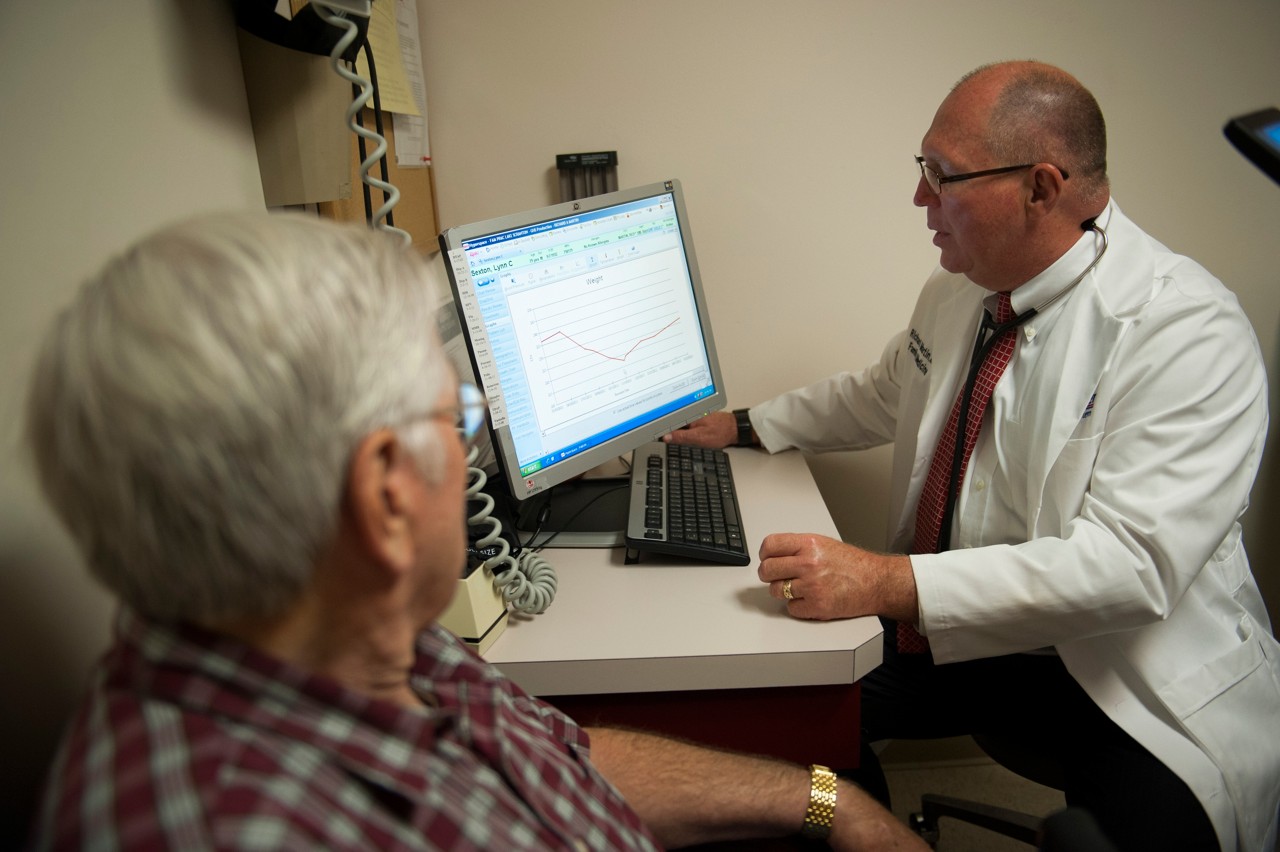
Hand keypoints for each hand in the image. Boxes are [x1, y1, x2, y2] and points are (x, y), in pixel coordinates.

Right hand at [663, 410, 736, 448]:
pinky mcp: (698, 418)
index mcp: (688, 415)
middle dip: (666, 429)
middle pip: (673, 421)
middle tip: (661, 439)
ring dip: (674, 428)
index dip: (660, 430)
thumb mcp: (699, 438)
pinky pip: (685, 423)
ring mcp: (694, 414)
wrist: (735, 429)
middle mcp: (690, 412)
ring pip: (679, 422)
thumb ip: (682, 437)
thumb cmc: (721, 432)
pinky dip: (682, 428)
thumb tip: (666, 437)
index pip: (669, 421)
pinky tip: (682, 434)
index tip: (655, 437)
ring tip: (669, 437)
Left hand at [758, 532, 916, 622]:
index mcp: (809, 544)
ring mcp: (812, 586)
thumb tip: (774, 554)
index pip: (770, 545)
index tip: (766, 558)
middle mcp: (808, 563)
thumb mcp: (824, 544)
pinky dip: (797, 607)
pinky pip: (791, 608)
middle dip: (768, 575)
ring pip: (776, 591)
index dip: (764, 554)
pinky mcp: (817, 606)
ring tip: (798, 587)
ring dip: (782, 591)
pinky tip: (809, 599)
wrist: (876, 582)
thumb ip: (798, 547)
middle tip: (775, 576)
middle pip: (767, 570)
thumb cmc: (853, 564)